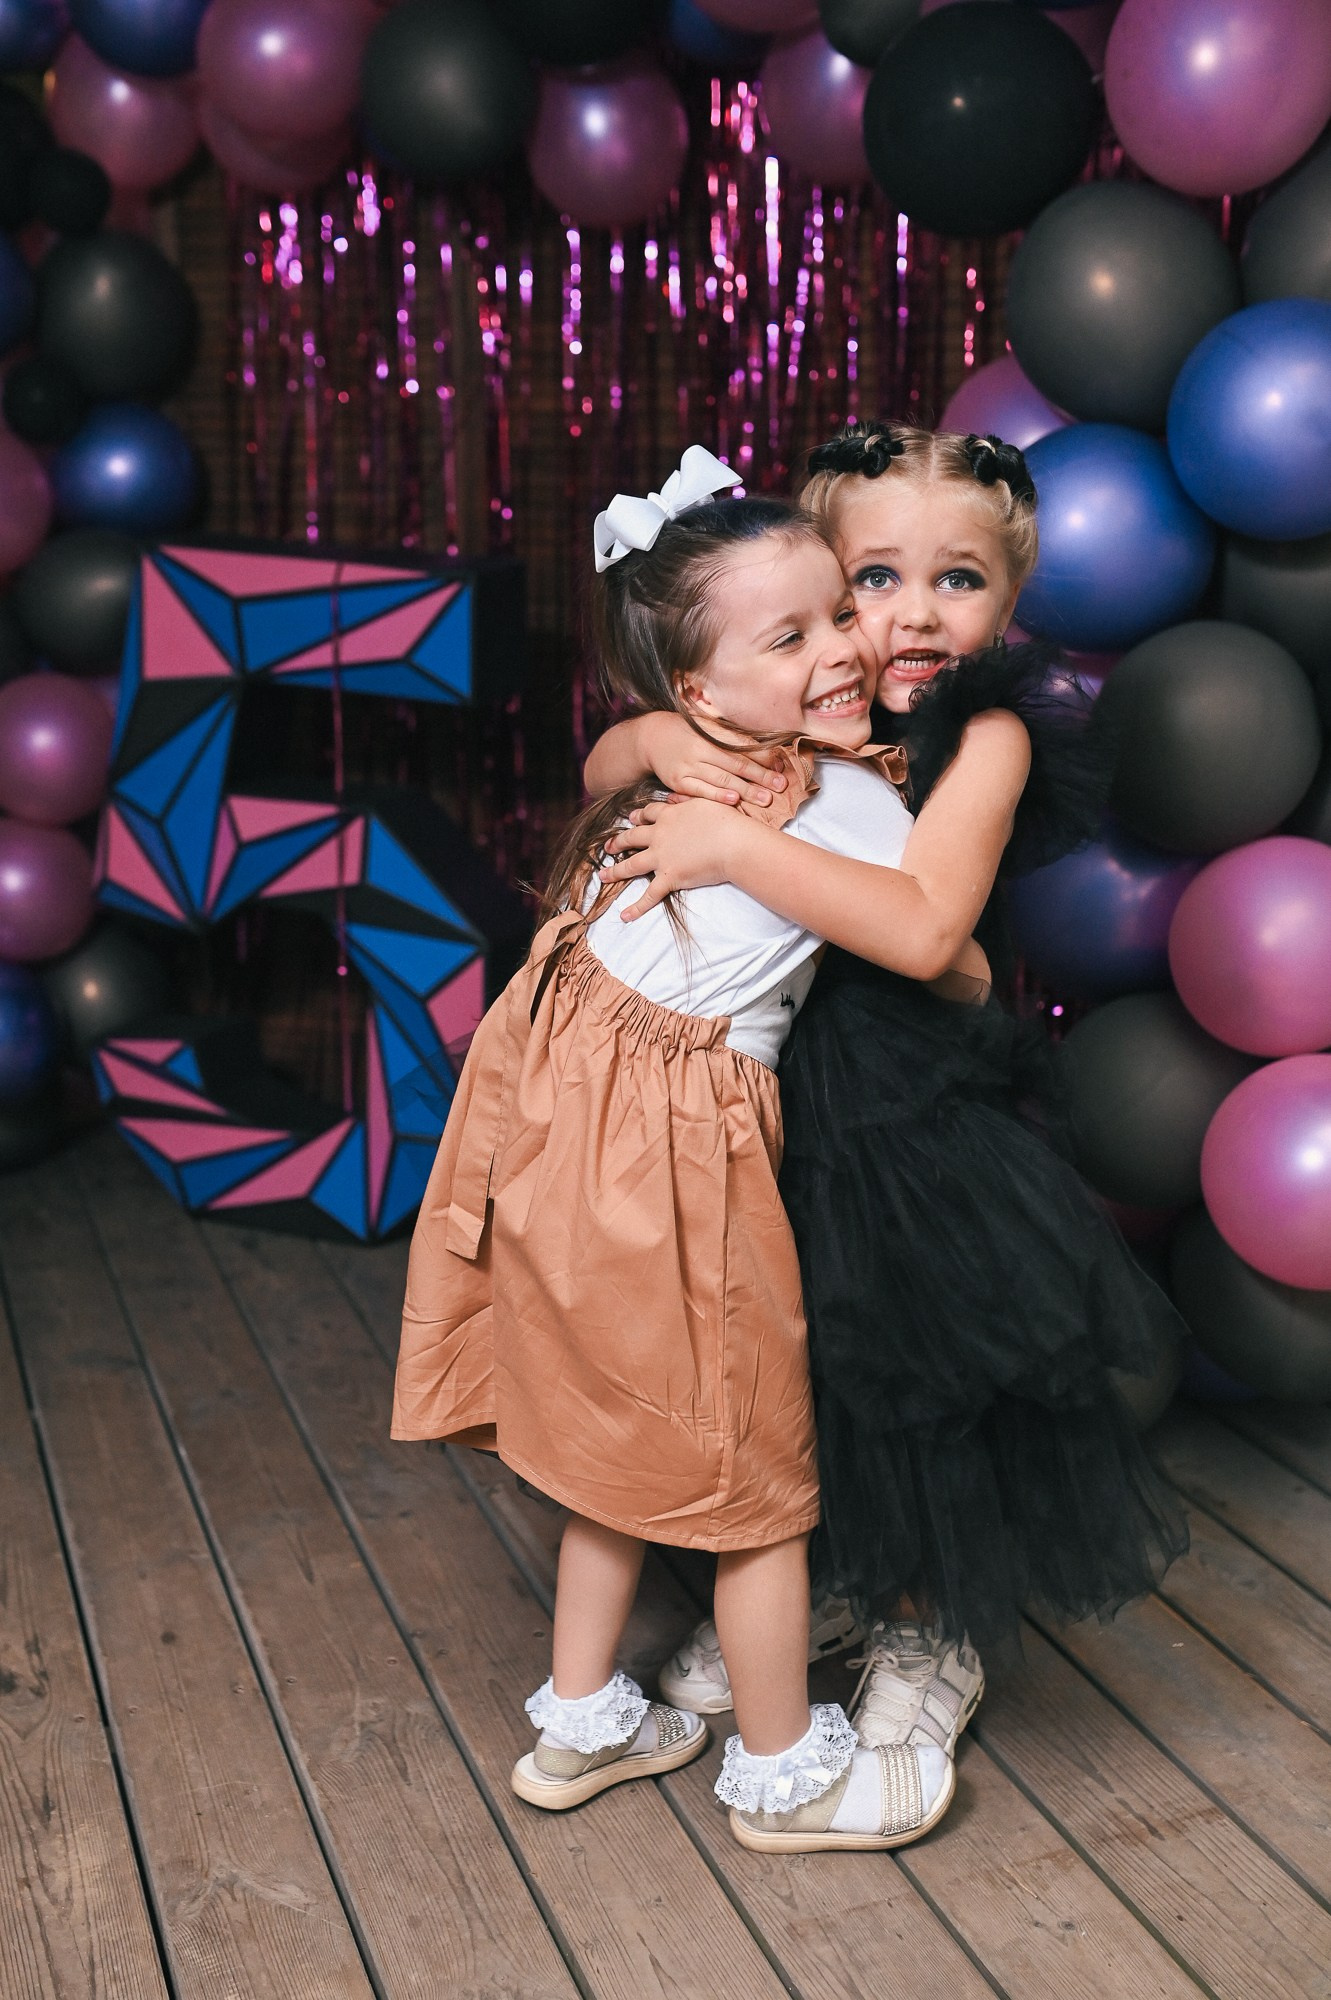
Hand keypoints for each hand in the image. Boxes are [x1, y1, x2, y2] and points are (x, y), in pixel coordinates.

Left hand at [599, 798, 749, 919]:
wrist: (733, 843)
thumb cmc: (727, 820)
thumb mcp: (705, 800)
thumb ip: (686, 799)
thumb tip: (673, 797)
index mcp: (669, 816)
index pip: (648, 814)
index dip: (639, 817)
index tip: (632, 818)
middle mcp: (659, 836)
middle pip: (632, 838)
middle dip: (618, 842)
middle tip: (608, 847)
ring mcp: (661, 858)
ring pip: (631, 865)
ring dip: (615, 871)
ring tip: (602, 876)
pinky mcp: (669, 878)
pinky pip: (649, 896)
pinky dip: (636, 907)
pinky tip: (624, 915)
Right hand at [641, 713, 785, 806]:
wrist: (650, 737)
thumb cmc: (685, 732)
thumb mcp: (706, 725)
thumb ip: (731, 736)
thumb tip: (764, 748)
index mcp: (711, 733)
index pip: (742, 745)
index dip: (763, 756)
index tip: (780, 766)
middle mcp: (701, 748)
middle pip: (736, 763)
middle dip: (761, 776)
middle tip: (780, 786)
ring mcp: (688, 766)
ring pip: (721, 779)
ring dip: (745, 790)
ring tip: (765, 798)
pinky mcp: (678, 781)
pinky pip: (700, 790)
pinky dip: (717, 795)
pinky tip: (733, 800)